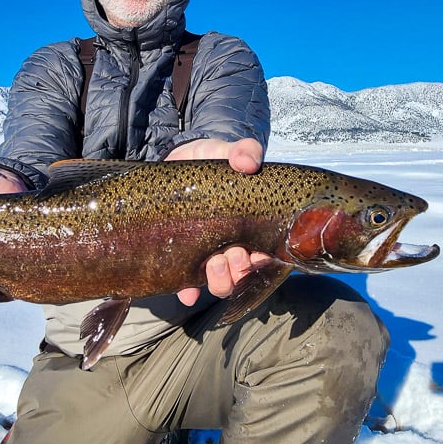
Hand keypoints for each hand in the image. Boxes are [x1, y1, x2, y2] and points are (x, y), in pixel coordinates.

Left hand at [165, 138, 267, 305]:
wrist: (175, 163)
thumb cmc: (210, 161)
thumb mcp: (227, 152)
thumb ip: (244, 151)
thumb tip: (249, 163)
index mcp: (252, 227)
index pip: (267, 253)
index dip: (265, 260)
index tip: (257, 252)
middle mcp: (233, 245)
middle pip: (244, 274)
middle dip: (240, 272)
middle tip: (231, 256)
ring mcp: (208, 254)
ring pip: (221, 283)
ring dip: (221, 282)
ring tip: (213, 264)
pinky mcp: (183, 257)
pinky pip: (188, 284)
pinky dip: (189, 292)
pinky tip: (187, 292)